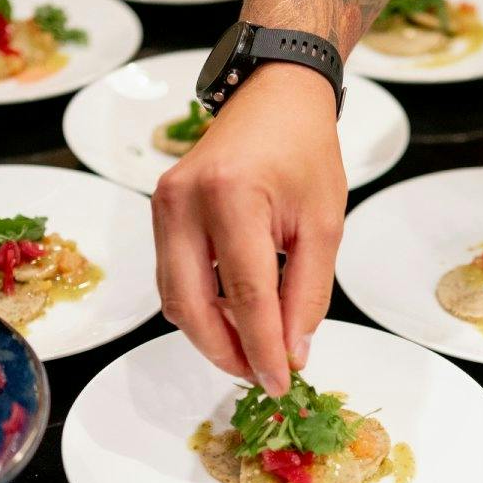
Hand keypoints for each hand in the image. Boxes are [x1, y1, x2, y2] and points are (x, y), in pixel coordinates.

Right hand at [153, 62, 346, 395]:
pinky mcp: (159, 210)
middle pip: (191, 304)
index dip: (263, 348)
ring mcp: (164, 205)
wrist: (274, 98)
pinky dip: (201, 306)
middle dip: (225, 351)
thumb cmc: (305, 153)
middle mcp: (185, 201)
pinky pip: (172, 276)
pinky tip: (234, 316)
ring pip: (175, 297)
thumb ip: (307, 293)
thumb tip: (293, 353)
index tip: (282, 383)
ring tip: (252, 349)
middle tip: (261, 375)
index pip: (245, 294)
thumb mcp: (324, 225)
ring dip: (210, 333)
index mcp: (232, 197)